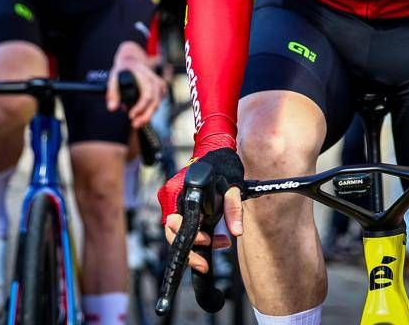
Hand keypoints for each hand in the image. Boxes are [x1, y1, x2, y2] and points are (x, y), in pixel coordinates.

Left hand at [106, 41, 165, 128]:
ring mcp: (159, 85)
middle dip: (145, 116)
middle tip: (135, 125)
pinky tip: (141, 114)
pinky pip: (158, 103)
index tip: (131, 116)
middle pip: (154, 102)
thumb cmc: (123, 70)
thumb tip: (112, 109)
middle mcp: (155, 80)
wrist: (131, 61)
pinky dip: (150, 110)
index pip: (147, 95)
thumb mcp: (114, 78)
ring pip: (157, 104)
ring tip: (136, 122)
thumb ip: (112, 93)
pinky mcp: (160, 90)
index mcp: (145, 76)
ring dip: (148, 115)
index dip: (140, 108)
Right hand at [158, 143, 244, 272]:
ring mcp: (172, 200)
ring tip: (220, 243)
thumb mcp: (232, 186)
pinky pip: (183, 224)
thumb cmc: (222, 163)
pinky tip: (215, 236)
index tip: (206, 245)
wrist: (215, 147)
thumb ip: (233, 208)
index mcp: (179, 191)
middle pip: (172, 233)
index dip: (189, 240)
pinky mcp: (178, 202)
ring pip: (177, 231)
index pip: (175, 225)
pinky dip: (197, 233)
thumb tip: (237, 231)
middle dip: (191, 250)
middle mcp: (171, 196)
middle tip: (206, 262)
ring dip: (196, 242)